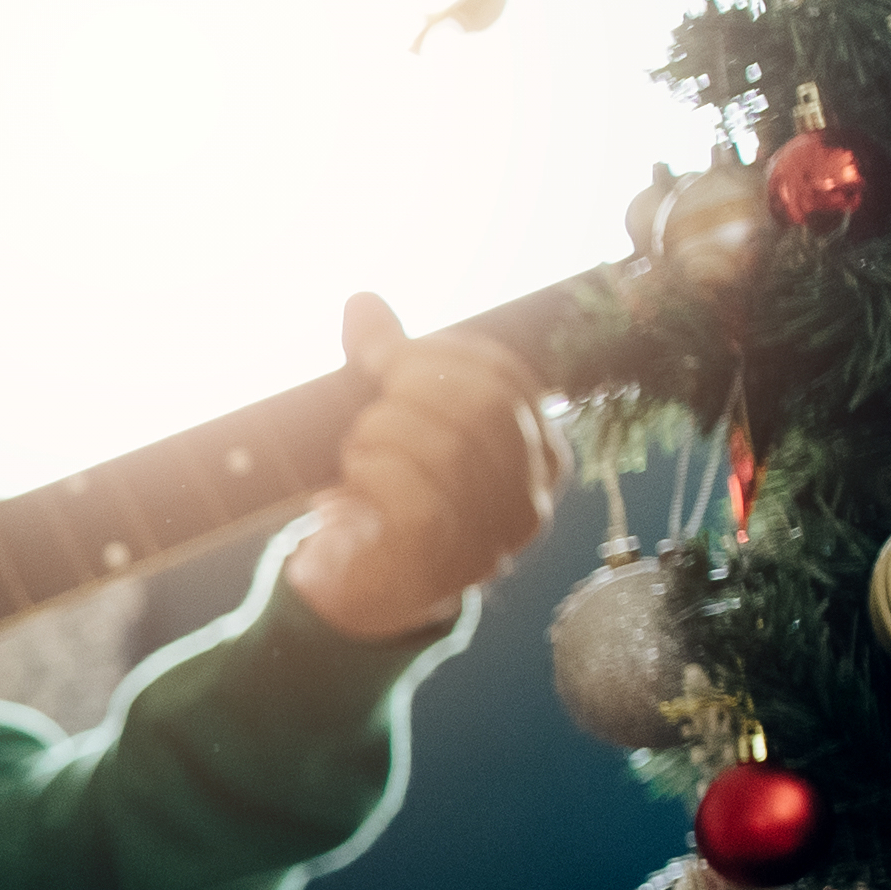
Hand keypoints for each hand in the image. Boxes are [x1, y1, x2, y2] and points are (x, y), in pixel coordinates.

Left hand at [283, 293, 563, 643]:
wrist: (361, 588)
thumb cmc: (389, 493)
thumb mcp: (395, 419)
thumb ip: (387, 361)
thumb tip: (362, 301)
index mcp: (540, 454)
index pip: (508, 377)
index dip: (441, 352)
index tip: (387, 355)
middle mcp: (531, 500)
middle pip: (483, 406)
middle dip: (411, 386)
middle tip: (368, 401)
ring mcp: (493, 540)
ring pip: (447, 449)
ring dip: (382, 433)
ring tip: (358, 449)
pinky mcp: (443, 567)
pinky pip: (416, 499)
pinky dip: (374, 475)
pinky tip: (351, 485)